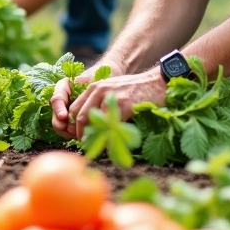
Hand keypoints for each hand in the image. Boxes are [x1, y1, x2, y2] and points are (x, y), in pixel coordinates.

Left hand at [50, 67, 166, 140]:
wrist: (156, 83)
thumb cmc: (135, 89)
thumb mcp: (112, 89)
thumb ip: (98, 101)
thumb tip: (88, 124)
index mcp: (94, 87)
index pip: (74, 108)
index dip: (74, 125)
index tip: (79, 135)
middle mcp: (99, 90)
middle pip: (80, 116)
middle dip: (81, 133)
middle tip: (86, 144)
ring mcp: (110, 97)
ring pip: (93, 122)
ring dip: (93, 137)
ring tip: (97, 146)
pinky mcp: (123, 105)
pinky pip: (111, 126)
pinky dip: (110, 138)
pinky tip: (112, 144)